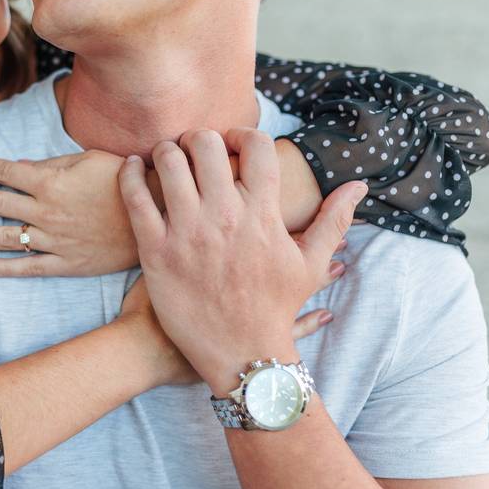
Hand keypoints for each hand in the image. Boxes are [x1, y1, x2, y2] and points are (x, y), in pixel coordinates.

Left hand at [0, 150, 139, 276]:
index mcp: (50, 181)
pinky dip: (4, 267)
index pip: (2, 170)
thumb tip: (23, 168)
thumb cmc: (124, 180)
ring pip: (3, 237)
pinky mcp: (67, 262)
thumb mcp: (89, 160)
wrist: (157, 214)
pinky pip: (29, 266)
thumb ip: (53, 165)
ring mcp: (54, 239)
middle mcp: (46, 210)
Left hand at [118, 128, 366, 396]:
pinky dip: (129, 174)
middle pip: (206, 145)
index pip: (256, 146)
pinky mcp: (156, 251)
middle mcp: (226, 217)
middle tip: (193, 146)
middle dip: (198, 137)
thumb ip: (333, 221)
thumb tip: (358, 185)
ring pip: (168, 163)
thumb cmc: (274, 309)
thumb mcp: (311, 265)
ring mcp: (188, 232)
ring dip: (165, 151)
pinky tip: (131, 168)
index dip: (243, 133)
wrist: (239, 355)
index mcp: (264, 214)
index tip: (233, 141)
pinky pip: (135, 198)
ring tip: (166, 157)